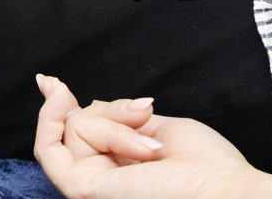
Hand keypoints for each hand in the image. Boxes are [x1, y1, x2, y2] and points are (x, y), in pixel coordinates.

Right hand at [33, 74, 271, 198]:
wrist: (222, 190)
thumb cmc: (206, 166)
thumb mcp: (159, 128)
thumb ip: (122, 119)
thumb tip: (88, 103)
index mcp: (120, 171)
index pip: (73, 138)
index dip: (57, 107)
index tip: (50, 83)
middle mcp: (101, 179)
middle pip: (74, 128)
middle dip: (107, 111)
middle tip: (143, 115)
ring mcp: (90, 188)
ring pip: (69, 132)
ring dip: (108, 123)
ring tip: (146, 143)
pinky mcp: (82, 189)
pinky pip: (50, 149)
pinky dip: (50, 119)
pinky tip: (60, 97)